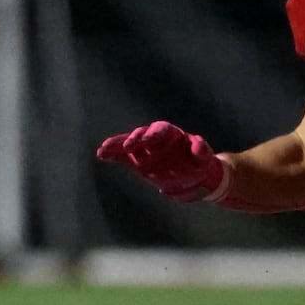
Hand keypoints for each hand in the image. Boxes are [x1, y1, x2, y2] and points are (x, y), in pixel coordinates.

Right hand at [97, 121, 225, 200]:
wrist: (192, 176)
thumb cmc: (198, 164)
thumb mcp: (203, 159)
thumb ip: (201, 151)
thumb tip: (198, 142)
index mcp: (172, 135)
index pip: (161, 129)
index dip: (153, 133)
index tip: (146, 140)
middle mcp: (155, 139)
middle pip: (142, 134)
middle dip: (134, 139)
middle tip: (127, 146)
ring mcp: (144, 149)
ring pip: (128, 144)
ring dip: (116, 146)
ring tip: (103, 149)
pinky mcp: (136, 161)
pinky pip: (122, 157)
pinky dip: (112, 155)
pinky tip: (101, 155)